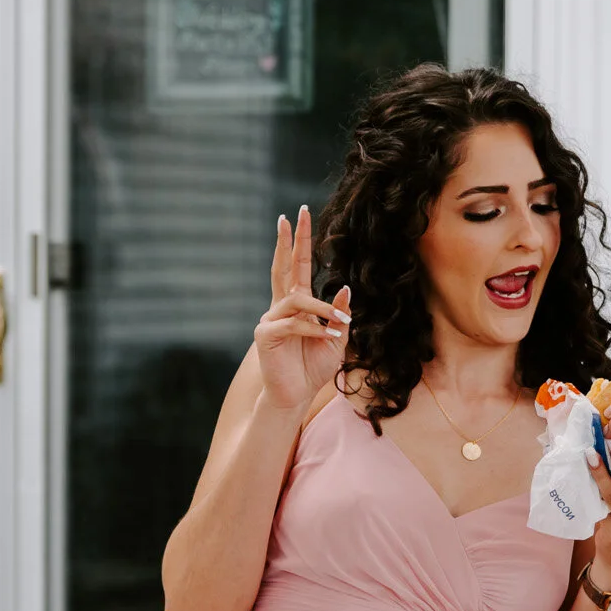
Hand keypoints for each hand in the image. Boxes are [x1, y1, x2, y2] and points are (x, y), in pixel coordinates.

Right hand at [255, 207, 352, 412]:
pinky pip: (294, 322)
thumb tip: (344, 287)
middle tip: (292, 215)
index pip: (296, 266)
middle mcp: (281, 307)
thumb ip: (340, 313)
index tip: (299, 215)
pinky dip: (313, 328)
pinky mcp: (266, 334)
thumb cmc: (313, 368)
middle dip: (289, 241)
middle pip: (283, 266)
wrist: (296, 395)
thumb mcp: (336, 338)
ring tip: (338, 322)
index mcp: (297, 304)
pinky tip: (324, 336)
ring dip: (322, 309)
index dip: (298, 242)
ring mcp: (271, 318)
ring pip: (297, 299)